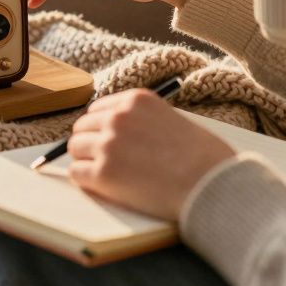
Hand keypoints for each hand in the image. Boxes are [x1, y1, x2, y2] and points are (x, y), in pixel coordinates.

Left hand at [66, 89, 234, 220]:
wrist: (210, 183)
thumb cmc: (203, 157)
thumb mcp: (173, 119)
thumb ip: (143, 120)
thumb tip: (118, 134)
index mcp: (136, 100)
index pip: (97, 109)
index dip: (100, 127)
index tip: (106, 140)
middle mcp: (118, 117)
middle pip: (81, 127)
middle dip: (90, 143)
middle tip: (104, 161)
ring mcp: (108, 144)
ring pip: (75, 149)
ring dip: (86, 161)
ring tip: (107, 175)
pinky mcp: (103, 173)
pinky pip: (76, 174)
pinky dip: (86, 181)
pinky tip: (103, 186)